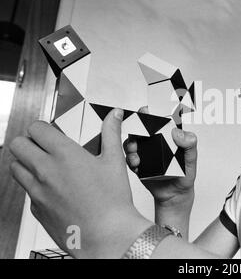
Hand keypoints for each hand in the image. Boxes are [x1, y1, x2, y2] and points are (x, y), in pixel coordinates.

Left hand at [9, 109, 151, 257]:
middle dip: (29, 142)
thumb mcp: (115, 161)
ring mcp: (37, 191)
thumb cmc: (113, 201)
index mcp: (64, 154)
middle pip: (18, 144)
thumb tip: (114, 116)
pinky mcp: (36, 209)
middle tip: (44, 146)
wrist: (107, 235)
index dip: (43, 128)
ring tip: (46, 166)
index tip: (51, 132)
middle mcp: (45, 171)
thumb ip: (111, 133)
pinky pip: (26, 191)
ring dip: (27, 163)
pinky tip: (54, 190)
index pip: (36, 128)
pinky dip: (35, 187)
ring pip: (15, 167)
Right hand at [123, 107, 196, 208]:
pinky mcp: (137, 165)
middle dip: (135, 129)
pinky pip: (129, 159)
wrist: (176, 194)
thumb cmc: (185, 174)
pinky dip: (130, 160)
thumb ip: (189, 144)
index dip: (149, 114)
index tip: (145, 111)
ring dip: (131, 146)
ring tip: (136, 154)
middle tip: (137, 135)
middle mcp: (153, 142)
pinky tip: (137, 164)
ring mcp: (144, 153)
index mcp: (166, 136)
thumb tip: (178, 133)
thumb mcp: (191, 158)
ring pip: (131, 143)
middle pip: (140, 129)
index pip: (157, 121)